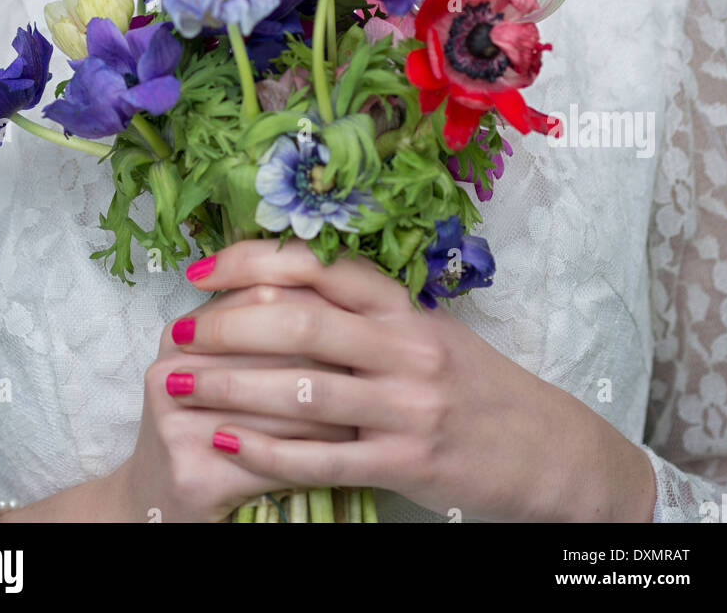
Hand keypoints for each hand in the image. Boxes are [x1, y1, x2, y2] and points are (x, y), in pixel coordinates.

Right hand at [117, 280, 355, 522]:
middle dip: (334, 354)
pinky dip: (318, 453)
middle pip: (276, 345)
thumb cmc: (205, 426)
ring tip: (369, 405)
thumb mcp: (220, 365)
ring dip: (337, 406)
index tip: (360, 314)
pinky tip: (344, 450)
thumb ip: (260, 322)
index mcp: (181, 333)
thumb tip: (338, 286)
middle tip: (375, 361)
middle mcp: (172, 372)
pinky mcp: (195, 476)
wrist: (157, 504)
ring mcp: (178, 426)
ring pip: (284, 402)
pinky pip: (277, 459)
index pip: (263, 293)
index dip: (319, 301)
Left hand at [178, 238, 656, 521]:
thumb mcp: (430, 333)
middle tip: (177, 330)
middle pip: (300, 322)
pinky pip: (322, 458)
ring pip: (302, 390)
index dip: (252, 262)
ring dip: (230, 386)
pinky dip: (266, 452)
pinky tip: (225, 446)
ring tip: (179, 385)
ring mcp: (407, 408)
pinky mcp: (406, 464)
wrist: (549, 452)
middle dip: (227, 324)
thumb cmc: (478, 388)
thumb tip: (285, 289)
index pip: (320, 267)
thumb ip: (367, 314)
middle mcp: (406, 348)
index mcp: (407, 308)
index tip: (202, 270)